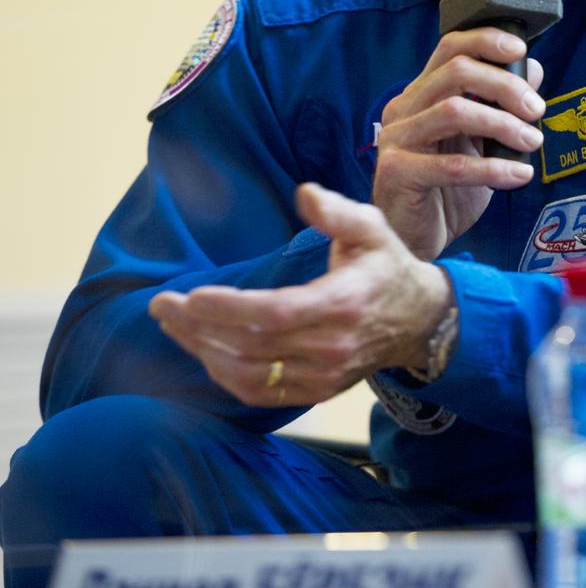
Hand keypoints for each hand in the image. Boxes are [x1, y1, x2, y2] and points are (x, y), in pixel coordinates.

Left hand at [148, 183, 453, 407]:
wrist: (420, 321)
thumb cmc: (386, 266)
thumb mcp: (371, 227)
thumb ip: (337, 211)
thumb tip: (304, 193)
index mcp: (342, 303)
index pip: (275, 314)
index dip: (229, 309)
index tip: (190, 296)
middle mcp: (331, 347)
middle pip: (252, 347)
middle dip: (199, 328)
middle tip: (162, 306)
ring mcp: (323, 375)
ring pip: (250, 375)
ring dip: (204, 352)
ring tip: (174, 325)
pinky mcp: (316, 390)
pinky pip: (260, 393)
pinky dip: (224, 375)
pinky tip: (204, 350)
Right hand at [372, 27, 544, 259]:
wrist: (416, 240)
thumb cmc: (446, 191)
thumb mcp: (480, 143)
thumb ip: (500, 107)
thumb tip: (533, 69)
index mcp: (421, 95)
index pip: (449, 48)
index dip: (485, 41)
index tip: (521, 50)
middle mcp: (404, 109)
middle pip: (456, 73)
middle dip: (504, 86)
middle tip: (536, 110)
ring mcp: (396, 139)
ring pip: (454, 112)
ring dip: (503, 125)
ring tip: (532, 142)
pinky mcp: (397, 172)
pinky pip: (453, 165)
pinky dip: (493, 168)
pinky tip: (518, 175)